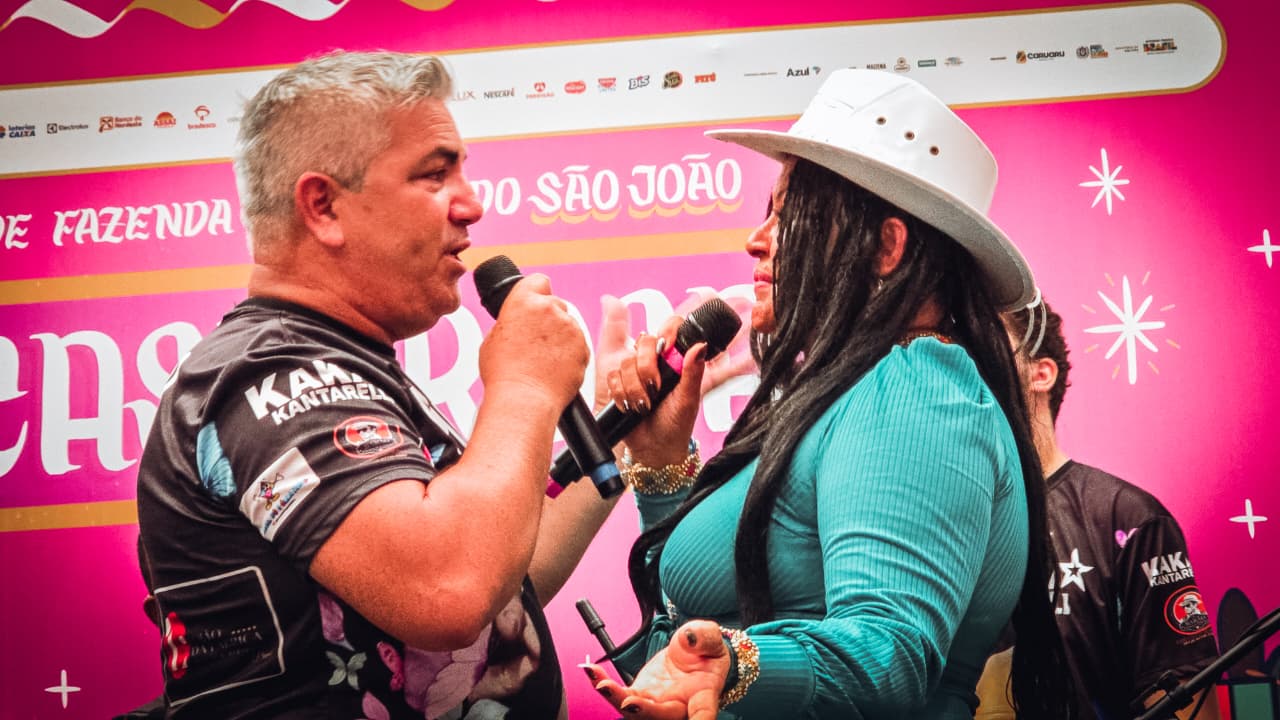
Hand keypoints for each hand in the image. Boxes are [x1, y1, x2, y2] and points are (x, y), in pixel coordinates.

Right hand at [478, 274, 587, 408]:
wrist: (524, 399)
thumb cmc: (504, 374)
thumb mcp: (494, 338)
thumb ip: (511, 321)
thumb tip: (517, 322)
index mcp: (524, 301)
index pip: (538, 281)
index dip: (537, 292)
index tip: (536, 302)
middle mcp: (550, 309)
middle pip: (555, 305)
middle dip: (549, 319)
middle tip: (537, 341)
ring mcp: (570, 327)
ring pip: (568, 326)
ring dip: (560, 338)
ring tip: (544, 360)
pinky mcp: (583, 346)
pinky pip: (578, 345)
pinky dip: (571, 354)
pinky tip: (555, 368)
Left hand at [582, 620, 729, 719]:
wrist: (694, 654)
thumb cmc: (707, 651)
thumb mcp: (710, 638)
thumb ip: (704, 637)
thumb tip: (689, 638)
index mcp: (702, 694)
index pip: (703, 713)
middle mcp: (677, 706)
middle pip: (659, 716)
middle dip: (643, 712)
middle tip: (629, 702)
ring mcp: (656, 702)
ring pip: (634, 709)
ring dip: (616, 698)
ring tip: (600, 684)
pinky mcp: (639, 693)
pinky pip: (619, 693)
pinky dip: (602, 682)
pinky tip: (589, 670)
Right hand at [592, 293, 754, 411]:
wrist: (654, 449)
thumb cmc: (676, 425)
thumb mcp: (689, 399)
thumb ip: (694, 372)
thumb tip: (700, 346)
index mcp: (676, 361)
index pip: (672, 327)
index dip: (667, 330)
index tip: (666, 346)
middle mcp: (655, 362)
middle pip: (644, 342)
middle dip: (647, 367)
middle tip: (655, 388)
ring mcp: (635, 372)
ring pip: (627, 361)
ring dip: (635, 387)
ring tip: (645, 405)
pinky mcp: (618, 383)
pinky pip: (613, 377)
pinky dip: (621, 394)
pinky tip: (630, 406)